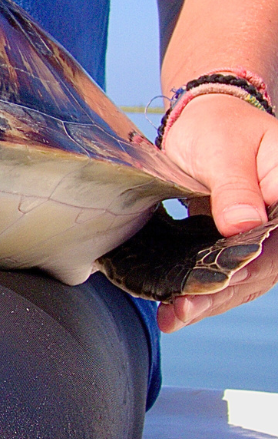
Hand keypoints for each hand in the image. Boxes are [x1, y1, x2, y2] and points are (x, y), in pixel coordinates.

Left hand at [156, 92, 277, 330]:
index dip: (251, 267)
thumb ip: (234, 187)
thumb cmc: (219, 127)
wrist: (207, 121)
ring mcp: (264, 237)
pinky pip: (227, 275)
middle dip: (221, 294)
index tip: (217, 283)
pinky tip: (176, 308)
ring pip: (245, 280)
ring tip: (173, 317)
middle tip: (181, 309)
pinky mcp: (239, 245)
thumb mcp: (225, 150)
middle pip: (263, 269)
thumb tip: (242, 225)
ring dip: (210, 302)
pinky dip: (203, 292)